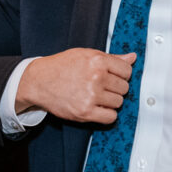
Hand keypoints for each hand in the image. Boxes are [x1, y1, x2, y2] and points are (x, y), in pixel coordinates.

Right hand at [16, 48, 135, 123]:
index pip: (127, 70)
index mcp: (97, 60)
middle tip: (103, 87)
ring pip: (119, 102)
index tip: (114, 76)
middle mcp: (96, 77)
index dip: (122, 74)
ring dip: (111, 101)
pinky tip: (99, 108)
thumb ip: (110, 57)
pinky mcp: (85, 112)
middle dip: (116, 88)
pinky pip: (111, 117)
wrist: (39, 81)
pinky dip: (107, 114)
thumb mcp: (85, 55)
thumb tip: (133, 58)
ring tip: (98, 96)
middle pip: (124, 88)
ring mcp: (91, 95)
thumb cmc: (62, 66)